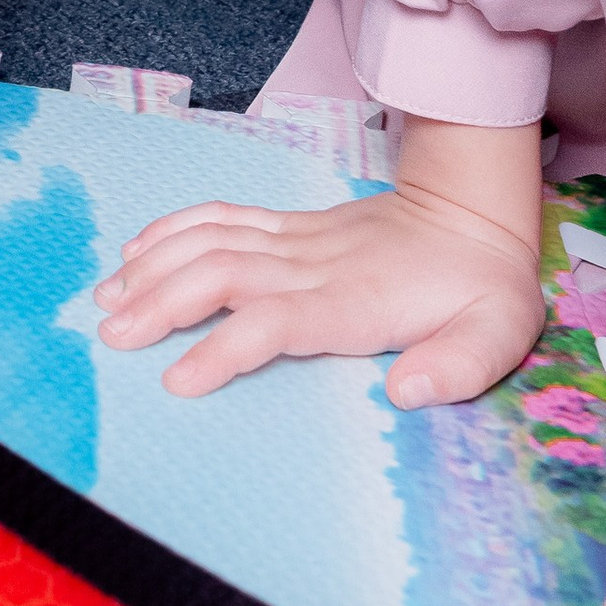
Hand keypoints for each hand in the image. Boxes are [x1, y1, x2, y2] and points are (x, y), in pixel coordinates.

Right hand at [97, 151, 544, 405]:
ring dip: (155, 267)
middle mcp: (313, 266)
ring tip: (106, 300)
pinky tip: (136, 249)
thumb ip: (458, 367)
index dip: (223, 349)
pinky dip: (174, 227)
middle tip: (111, 338)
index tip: (176, 380)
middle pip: (222, 275)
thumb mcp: (499, 332)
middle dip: (161, 303)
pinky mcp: (289, 225)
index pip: (274, 321)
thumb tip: (405, 393)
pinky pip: (224, 216)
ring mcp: (297, 240)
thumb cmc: (483, 286)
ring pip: (212, 243)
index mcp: (354, 301)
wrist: (475, 212)